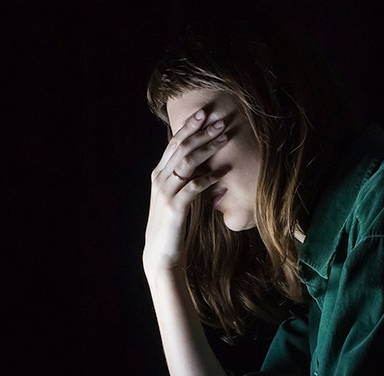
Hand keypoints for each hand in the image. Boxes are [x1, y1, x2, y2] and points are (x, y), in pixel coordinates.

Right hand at [144, 108, 228, 273]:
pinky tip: (223, 171)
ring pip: (187, 162)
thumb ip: (187, 180)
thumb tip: (209, 165)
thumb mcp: (179, 198)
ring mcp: (165, 193)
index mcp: (159, 174)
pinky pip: (193, 187)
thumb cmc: (173, 226)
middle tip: (220, 120)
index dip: (189, 126)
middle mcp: (159, 180)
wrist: (161, 255)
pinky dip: (209, 177)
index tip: (205, 112)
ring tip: (225, 138)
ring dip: (207, 148)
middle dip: (201, 132)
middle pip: (180, 147)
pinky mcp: (175, 208)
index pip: (174, 143)